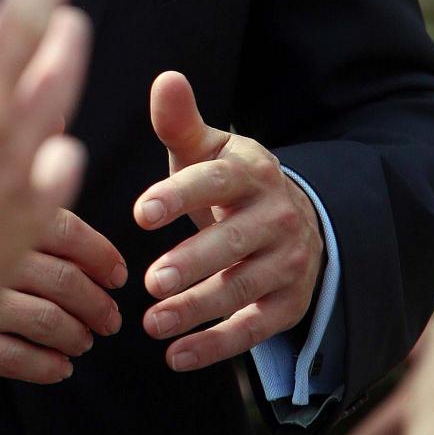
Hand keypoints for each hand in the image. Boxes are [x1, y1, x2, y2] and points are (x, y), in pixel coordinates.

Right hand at [0, 207, 126, 383]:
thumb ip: (18, 204)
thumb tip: (72, 193)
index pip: (66, 231)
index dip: (100, 256)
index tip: (117, 276)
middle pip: (63, 279)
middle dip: (96, 304)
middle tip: (109, 319)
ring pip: (45, 320)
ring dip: (74, 335)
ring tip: (82, 342)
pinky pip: (10, 356)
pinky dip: (43, 365)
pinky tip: (59, 368)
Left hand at [135, 71, 322, 371]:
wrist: (293, 219)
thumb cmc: (226, 181)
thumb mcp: (206, 149)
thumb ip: (180, 121)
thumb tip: (166, 78)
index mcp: (252, 171)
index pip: (216, 182)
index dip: (179, 196)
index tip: (140, 213)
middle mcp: (277, 216)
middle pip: (235, 242)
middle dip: (194, 262)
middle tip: (150, 281)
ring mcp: (289, 263)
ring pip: (244, 289)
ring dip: (199, 309)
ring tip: (152, 323)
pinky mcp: (290, 304)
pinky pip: (255, 328)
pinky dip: (218, 345)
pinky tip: (176, 356)